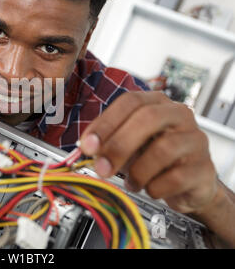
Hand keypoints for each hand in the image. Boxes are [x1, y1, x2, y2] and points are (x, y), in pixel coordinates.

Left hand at [79, 91, 218, 214]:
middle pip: (148, 119)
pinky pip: (175, 178)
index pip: (130, 102)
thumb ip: (107, 142)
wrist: (187, 184)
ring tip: (132, 182)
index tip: (87, 145)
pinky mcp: (204, 168)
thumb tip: (86, 147)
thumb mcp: (127, 145)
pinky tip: (150, 189)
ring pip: (163, 149)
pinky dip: (155, 188)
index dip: (106, 123)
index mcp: (156, 103)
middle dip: (118, 145)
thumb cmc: (153, 158)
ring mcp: (195, 140)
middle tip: (101, 168)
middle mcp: (179, 115)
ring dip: (138, 171)